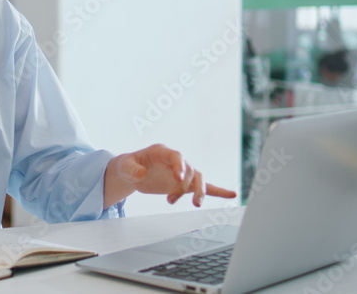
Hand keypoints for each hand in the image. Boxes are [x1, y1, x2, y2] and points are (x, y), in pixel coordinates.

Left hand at [109, 144, 236, 206]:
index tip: (178, 178)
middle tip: (172, 200)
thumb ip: (132, 169)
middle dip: (186, 185)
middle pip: (190, 170)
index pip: (176, 156)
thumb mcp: (124, 167)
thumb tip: (142, 173)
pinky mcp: (185, 184)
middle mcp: (176, 160)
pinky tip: (232, 194)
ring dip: (198, 192)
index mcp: (161, 152)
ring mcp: (183, 172)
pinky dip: (218, 190)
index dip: (179, 166)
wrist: (131, 172)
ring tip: (195, 205)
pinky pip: (205, 186)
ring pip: (199, 179)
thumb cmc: (128, 166)